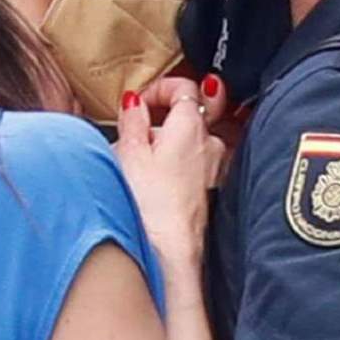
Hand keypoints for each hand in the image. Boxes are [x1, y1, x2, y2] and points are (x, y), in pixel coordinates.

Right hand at [114, 81, 224, 265]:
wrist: (167, 251)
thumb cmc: (150, 205)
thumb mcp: (128, 151)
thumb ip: (132, 118)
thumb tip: (134, 102)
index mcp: (191, 126)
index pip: (185, 87)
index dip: (160, 88)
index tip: (140, 101)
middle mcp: (209, 143)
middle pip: (188, 113)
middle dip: (160, 116)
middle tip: (136, 129)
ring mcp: (211, 166)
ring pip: (188, 139)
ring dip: (165, 141)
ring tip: (138, 158)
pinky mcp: (207, 188)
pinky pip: (191, 162)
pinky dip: (173, 161)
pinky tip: (152, 178)